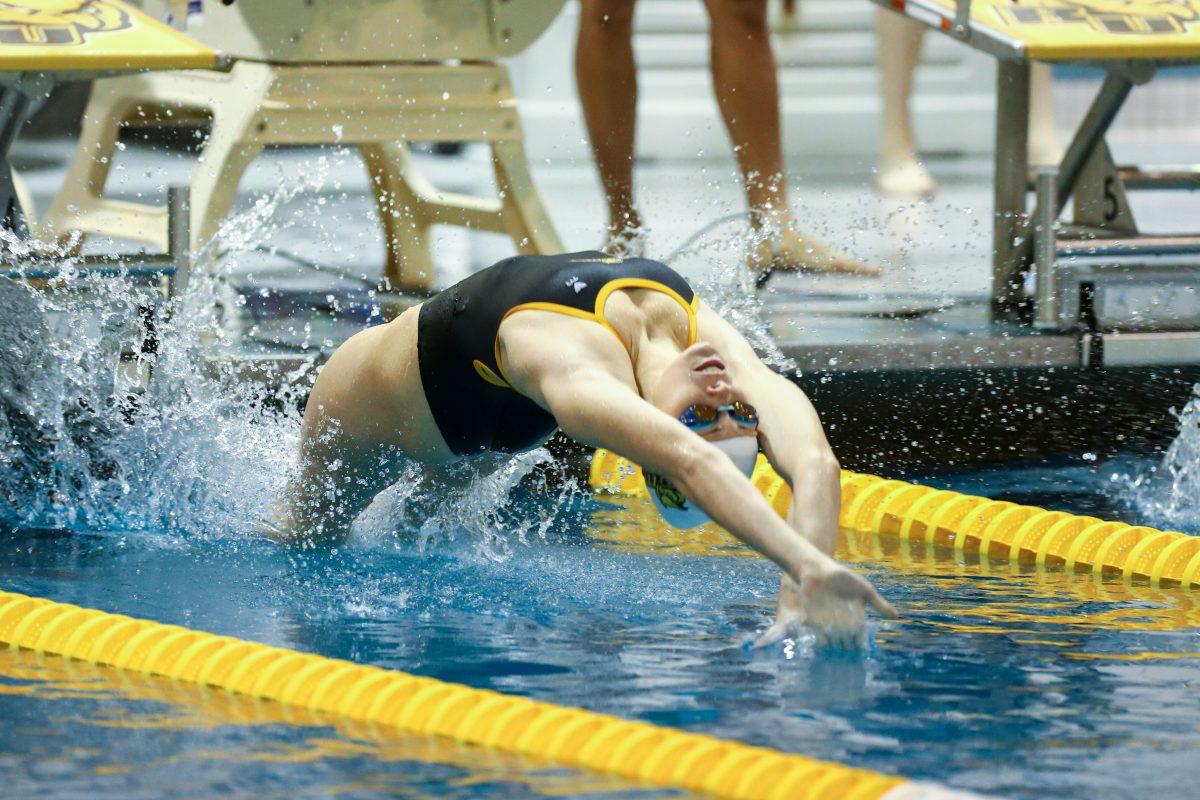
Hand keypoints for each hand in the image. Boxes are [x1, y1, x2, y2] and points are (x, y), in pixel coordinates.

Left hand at [755, 562, 896, 648]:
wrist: (819, 571)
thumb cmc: (844, 579)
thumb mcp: (864, 590)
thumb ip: (879, 604)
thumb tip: (897, 616)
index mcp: (856, 619)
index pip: (860, 638)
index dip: (860, 645)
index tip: (860, 651)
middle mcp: (843, 625)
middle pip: (847, 644)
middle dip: (847, 650)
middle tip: (847, 657)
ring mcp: (829, 624)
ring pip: (834, 644)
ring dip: (835, 650)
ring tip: (836, 656)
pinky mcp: (815, 623)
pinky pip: (819, 638)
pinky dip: (821, 644)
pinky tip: (824, 646)